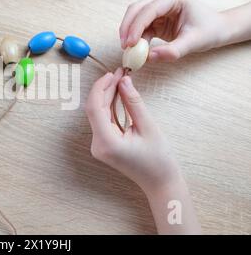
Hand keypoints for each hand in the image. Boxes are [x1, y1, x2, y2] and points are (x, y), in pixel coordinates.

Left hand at [85, 69, 200, 233]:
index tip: (112, 74)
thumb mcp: (148, 127)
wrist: (160, 183)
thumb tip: (124, 80)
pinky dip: (111, 106)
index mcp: (106, 142)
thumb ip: (134, 102)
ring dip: (108, 96)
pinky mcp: (105, 144)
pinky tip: (119, 93)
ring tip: (121, 78)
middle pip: (95, 109)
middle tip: (120, 72)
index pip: (94, 108)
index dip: (101, 88)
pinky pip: (104, 120)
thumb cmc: (158, 159)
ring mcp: (99, 145)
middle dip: (106, 89)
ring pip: (99, 113)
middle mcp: (98, 144)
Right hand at [119, 0, 229, 61]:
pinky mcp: (156, 17)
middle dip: (127, 27)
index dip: (136, 26)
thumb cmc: (209, 31)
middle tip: (124, 47)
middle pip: (136, 9)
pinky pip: (140, 26)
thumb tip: (149, 57)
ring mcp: (159, 6)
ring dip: (129, 32)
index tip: (130, 44)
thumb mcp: (194, 43)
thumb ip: (172, 51)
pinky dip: (136, 37)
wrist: (217, 29)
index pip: (149, 9)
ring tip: (129, 49)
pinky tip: (137, 49)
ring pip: (135, 16)